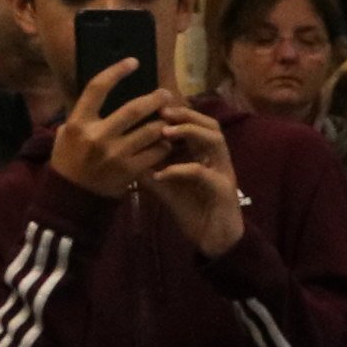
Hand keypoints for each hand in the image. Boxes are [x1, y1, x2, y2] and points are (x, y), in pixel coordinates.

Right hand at [44, 59, 170, 199]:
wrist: (72, 197)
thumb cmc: (69, 160)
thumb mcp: (65, 134)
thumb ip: (83, 114)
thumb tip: (103, 90)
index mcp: (78, 123)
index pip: (98, 88)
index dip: (117, 71)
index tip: (133, 62)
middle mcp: (97, 136)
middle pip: (134, 109)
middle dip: (156, 99)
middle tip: (166, 94)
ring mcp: (116, 154)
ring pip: (151, 131)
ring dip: (164, 123)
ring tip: (170, 119)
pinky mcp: (131, 170)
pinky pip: (157, 152)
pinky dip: (165, 144)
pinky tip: (167, 141)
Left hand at [143, 108, 244, 259]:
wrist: (213, 240)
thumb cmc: (192, 210)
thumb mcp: (165, 185)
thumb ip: (150, 168)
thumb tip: (123, 152)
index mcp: (206, 155)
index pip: (198, 124)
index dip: (179, 112)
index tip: (154, 106)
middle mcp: (218, 159)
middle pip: (210, 124)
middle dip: (186, 115)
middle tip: (161, 112)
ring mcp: (224, 172)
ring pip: (215, 140)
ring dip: (190, 132)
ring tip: (165, 133)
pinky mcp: (223, 190)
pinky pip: (203, 173)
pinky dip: (180, 170)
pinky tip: (161, 174)